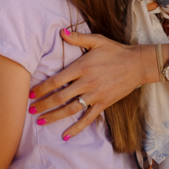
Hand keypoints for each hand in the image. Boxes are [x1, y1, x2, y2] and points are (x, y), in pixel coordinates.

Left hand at [30, 32, 157, 139]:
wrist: (137, 64)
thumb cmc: (116, 51)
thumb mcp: (97, 40)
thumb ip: (78, 38)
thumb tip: (61, 32)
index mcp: (81, 67)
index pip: (56, 81)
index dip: (41, 88)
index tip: (30, 94)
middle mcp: (86, 83)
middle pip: (60, 97)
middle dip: (43, 105)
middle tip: (30, 110)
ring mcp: (95, 96)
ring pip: (70, 110)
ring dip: (54, 117)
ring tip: (41, 121)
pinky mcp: (103, 104)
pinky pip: (88, 119)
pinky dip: (76, 128)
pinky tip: (65, 136)